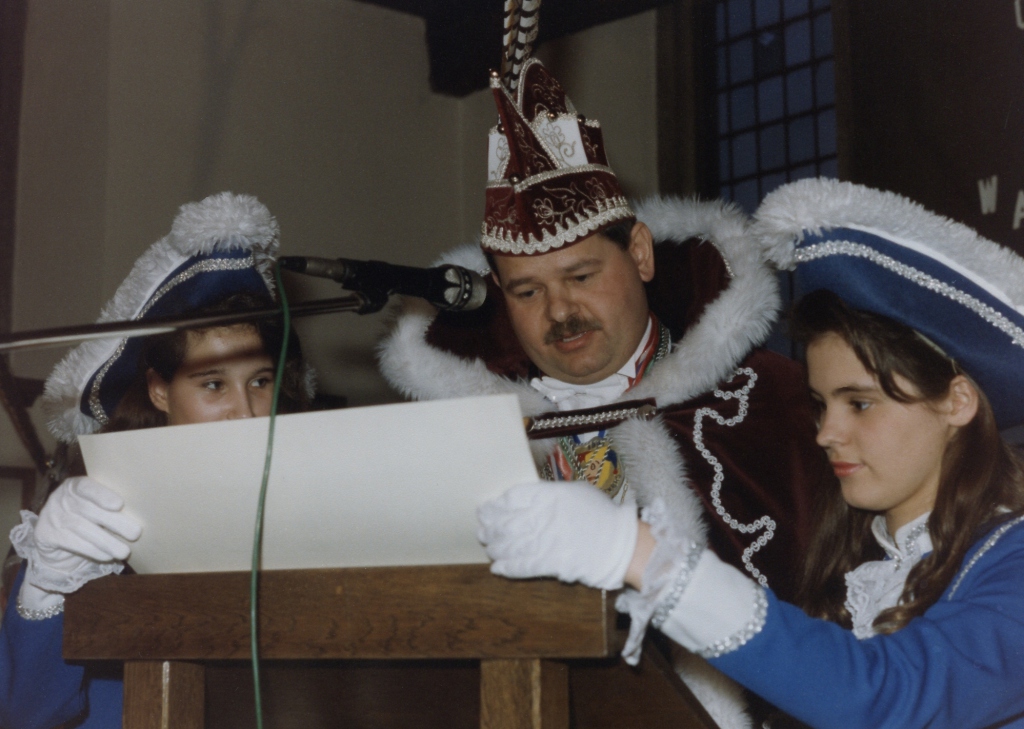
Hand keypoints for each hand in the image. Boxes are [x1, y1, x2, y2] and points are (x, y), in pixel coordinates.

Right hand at [12, 477, 141, 596]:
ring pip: (82, 528)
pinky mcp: (45, 534)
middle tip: (135, 533)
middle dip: (114, 522)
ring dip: (106, 541)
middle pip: (88, 510)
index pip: (87, 487)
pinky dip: (92, 550)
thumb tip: (143, 511)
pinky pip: (72, 543)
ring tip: (124, 551)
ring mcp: (51, 515)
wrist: (56, 541)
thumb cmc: (86, 519)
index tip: (119, 504)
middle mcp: (61, 498)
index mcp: (76, 486)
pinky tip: (107, 556)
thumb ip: (110, 506)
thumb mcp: (96, 507)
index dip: (102, 495)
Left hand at [477, 481, 638, 589]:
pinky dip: (506, 567)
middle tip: (482, 529)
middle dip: (490, 527)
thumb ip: (549, 493)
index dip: (496, 505)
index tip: (487, 509)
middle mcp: (543, 516)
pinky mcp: (550, 564)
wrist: (620, 543)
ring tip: (489, 546)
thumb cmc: (600, 513)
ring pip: (509, 545)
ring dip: (495, 547)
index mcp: (550, 496)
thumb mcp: (576, 492)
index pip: (512, 498)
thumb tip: (526, 498)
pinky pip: (521, 566)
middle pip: (506, 522)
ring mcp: (545, 541)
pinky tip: (497, 567)